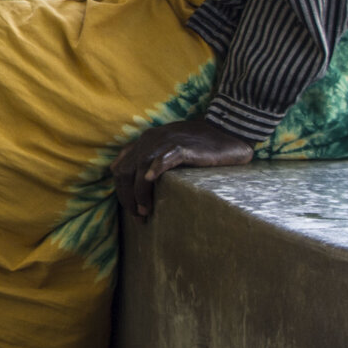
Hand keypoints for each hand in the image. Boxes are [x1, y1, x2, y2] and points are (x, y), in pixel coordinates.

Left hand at [110, 118, 254, 218]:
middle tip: (138, 216)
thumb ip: (154, 160)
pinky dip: (153, 170)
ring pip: (139, 168)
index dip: (121, 191)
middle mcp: (149, 140)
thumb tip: (142, 181)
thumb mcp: (170, 150)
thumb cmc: (202, 146)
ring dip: (139, 193)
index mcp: (144, 141)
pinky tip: (150, 182)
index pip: (120, 168)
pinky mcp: (182, 147)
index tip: (132, 209)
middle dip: (127, 197)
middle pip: (125, 171)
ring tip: (145, 211)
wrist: (228, 131)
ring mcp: (164, 142)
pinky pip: (162, 158)